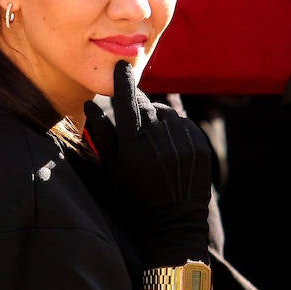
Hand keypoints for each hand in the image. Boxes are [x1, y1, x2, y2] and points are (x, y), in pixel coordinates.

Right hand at [83, 60, 211, 268]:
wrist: (174, 222)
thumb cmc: (135, 196)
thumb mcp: (112, 169)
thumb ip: (101, 134)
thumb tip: (90, 104)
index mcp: (133, 145)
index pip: (126, 102)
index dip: (122, 82)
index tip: (121, 67)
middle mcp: (158, 140)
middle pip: (146, 106)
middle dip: (139, 106)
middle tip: (135, 122)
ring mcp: (182, 142)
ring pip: (166, 114)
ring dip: (158, 119)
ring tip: (153, 142)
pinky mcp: (200, 145)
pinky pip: (184, 124)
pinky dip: (175, 129)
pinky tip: (169, 146)